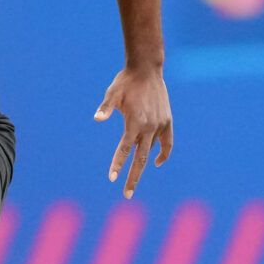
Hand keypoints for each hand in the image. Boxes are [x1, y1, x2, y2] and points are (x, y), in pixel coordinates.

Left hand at [94, 65, 171, 198]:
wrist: (147, 69)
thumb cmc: (126, 81)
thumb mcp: (112, 93)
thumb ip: (106, 107)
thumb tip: (97, 118)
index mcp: (135, 122)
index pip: (125, 150)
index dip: (118, 164)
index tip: (111, 178)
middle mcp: (149, 127)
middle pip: (140, 159)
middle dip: (133, 178)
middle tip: (127, 195)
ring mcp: (160, 124)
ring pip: (152, 151)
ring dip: (144, 166)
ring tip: (134, 178)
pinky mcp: (167, 121)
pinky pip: (167, 143)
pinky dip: (163, 153)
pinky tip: (156, 161)